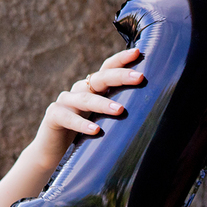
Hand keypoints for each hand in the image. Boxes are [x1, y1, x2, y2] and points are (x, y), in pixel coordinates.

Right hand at [28, 47, 144, 167]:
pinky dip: (82, 124)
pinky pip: (69, 118)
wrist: (53, 154)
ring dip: (104, 104)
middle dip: (120, 76)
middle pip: (100, 78)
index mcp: (93, 89)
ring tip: (120, 110)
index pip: (108, 69)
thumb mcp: (105, 123)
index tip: (138, 53)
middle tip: (139, 77)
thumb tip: (153, 117)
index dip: (121, 59)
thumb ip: (119, 115)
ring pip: (86, 99)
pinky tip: (96, 130)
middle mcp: (80, 91)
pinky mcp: (54, 116)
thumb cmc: (85, 139)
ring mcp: (65, 101)